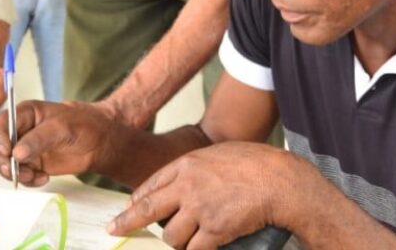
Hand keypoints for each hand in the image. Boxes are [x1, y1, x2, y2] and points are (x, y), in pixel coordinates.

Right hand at [0, 100, 118, 186]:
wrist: (99, 141)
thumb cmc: (83, 124)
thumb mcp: (61, 127)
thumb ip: (38, 139)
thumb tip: (15, 153)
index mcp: (24, 113)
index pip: (0, 124)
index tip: (7, 152)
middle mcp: (19, 130)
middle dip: (1, 161)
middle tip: (14, 172)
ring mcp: (24, 148)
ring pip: (5, 163)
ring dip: (15, 174)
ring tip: (34, 177)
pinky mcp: (31, 164)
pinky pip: (20, 175)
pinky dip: (28, 181)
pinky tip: (43, 179)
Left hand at [109, 142, 313, 248]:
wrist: (280, 181)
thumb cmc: (256, 165)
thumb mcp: (219, 155)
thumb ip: (197, 170)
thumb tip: (182, 187)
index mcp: (187, 164)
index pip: (151, 185)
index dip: (136, 201)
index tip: (126, 209)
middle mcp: (187, 186)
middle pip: (147, 208)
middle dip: (128, 222)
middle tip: (115, 230)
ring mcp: (199, 208)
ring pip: (171, 235)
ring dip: (178, 242)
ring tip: (190, 240)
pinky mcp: (214, 230)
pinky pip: (195, 249)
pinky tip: (202, 249)